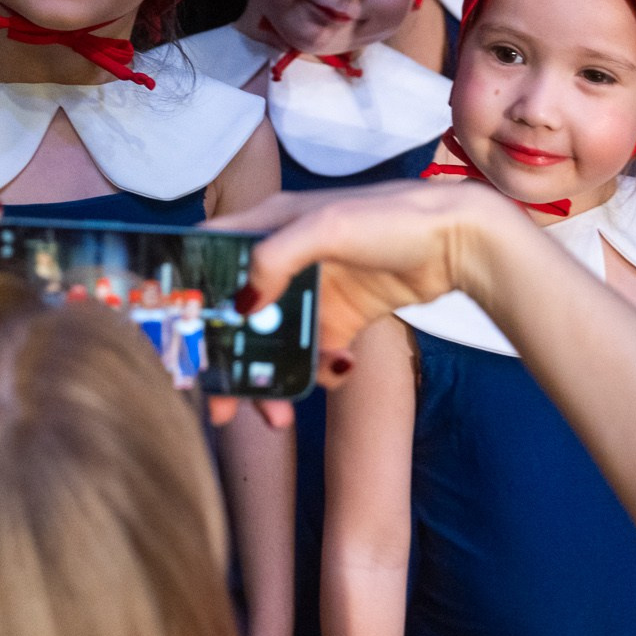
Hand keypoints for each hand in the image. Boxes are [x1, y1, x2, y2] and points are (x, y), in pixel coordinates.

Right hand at [203, 181, 520, 426]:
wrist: (460, 239)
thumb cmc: (391, 218)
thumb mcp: (326, 227)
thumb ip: (275, 258)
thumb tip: (241, 305)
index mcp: (268, 226)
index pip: (208, 258)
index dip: (185, 294)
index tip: (175, 339)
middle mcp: (283, 260)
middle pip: (235, 315)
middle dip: (224, 363)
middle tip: (221, 407)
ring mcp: (312, 291)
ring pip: (271, 343)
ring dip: (268, 381)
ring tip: (275, 417)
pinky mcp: (341, 317)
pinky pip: (314, 354)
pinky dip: (317, 371)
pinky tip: (338, 371)